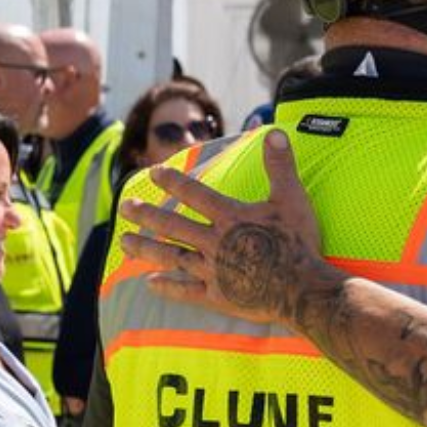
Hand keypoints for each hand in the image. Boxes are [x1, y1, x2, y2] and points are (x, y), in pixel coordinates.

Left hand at [119, 129, 327, 327]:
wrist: (302, 288)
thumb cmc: (299, 242)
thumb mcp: (292, 198)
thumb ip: (280, 165)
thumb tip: (274, 131)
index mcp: (230, 217)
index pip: (194, 194)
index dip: (173, 181)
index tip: (153, 173)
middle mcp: (214, 241)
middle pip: (173, 225)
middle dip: (147, 214)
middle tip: (125, 206)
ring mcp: (213, 270)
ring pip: (171, 256)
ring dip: (146, 248)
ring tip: (124, 242)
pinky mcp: (218, 295)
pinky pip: (186, 291)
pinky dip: (167, 287)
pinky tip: (149, 282)